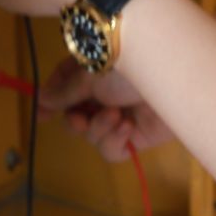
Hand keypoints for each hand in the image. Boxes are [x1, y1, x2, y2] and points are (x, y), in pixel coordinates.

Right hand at [40, 60, 176, 162]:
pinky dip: (114, 140)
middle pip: (75, 116)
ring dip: (98, 127)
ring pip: (91, 135)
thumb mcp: (92, 75)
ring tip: (116, 115)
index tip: (41, 114)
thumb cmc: (130, 65)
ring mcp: (121, 115)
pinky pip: (112, 150)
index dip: (51, 101)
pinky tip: (127, 126)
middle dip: (75, 120)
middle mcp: (105, 94)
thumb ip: (66, 91)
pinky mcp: (137, 137)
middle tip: (79, 118)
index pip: (64, 87)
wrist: (175, 77)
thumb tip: (41, 98)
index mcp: (93, 71)